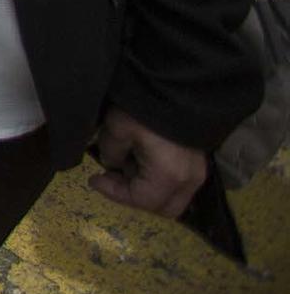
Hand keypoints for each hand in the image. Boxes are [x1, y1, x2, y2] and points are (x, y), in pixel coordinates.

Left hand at [89, 108, 208, 217]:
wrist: (177, 85)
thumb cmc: (145, 108)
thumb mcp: (117, 128)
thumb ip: (110, 153)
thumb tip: (112, 165)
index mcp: (169, 176)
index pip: (142, 201)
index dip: (114, 193)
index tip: (95, 179)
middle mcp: (190, 181)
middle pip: (162, 208)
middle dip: (134, 197)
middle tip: (112, 177)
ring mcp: (198, 173)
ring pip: (171, 197)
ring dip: (145, 188)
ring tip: (125, 162)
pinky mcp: (198, 162)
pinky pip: (177, 184)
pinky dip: (156, 179)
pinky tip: (140, 158)